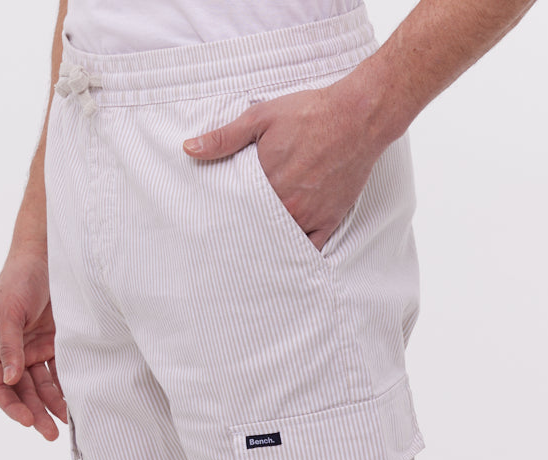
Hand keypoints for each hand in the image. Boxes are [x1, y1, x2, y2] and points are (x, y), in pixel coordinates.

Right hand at [0, 245, 66, 440]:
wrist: (48, 254)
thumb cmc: (20, 277)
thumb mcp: (9, 309)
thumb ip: (10, 346)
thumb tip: (9, 380)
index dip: (11, 405)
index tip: (27, 420)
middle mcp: (12, 352)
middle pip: (22, 392)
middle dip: (34, 413)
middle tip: (50, 434)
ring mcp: (34, 350)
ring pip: (42, 387)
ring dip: (52, 406)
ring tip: (66, 423)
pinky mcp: (56, 346)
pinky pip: (60, 373)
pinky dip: (66, 389)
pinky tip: (75, 403)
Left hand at [183, 80, 381, 251]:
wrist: (357, 117)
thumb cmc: (310, 113)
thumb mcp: (260, 117)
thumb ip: (224, 138)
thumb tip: (190, 149)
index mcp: (265, 183)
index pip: (235, 210)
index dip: (225, 216)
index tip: (215, 222)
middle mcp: (286, 205)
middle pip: (256, 230)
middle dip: (243, 234)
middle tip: (228, 242)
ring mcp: (309, 216)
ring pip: (279, 242)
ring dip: (266, 245)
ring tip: (251, 252)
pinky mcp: (329, 220)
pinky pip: (309, 249)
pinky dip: (295, 255)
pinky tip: (282, 258)